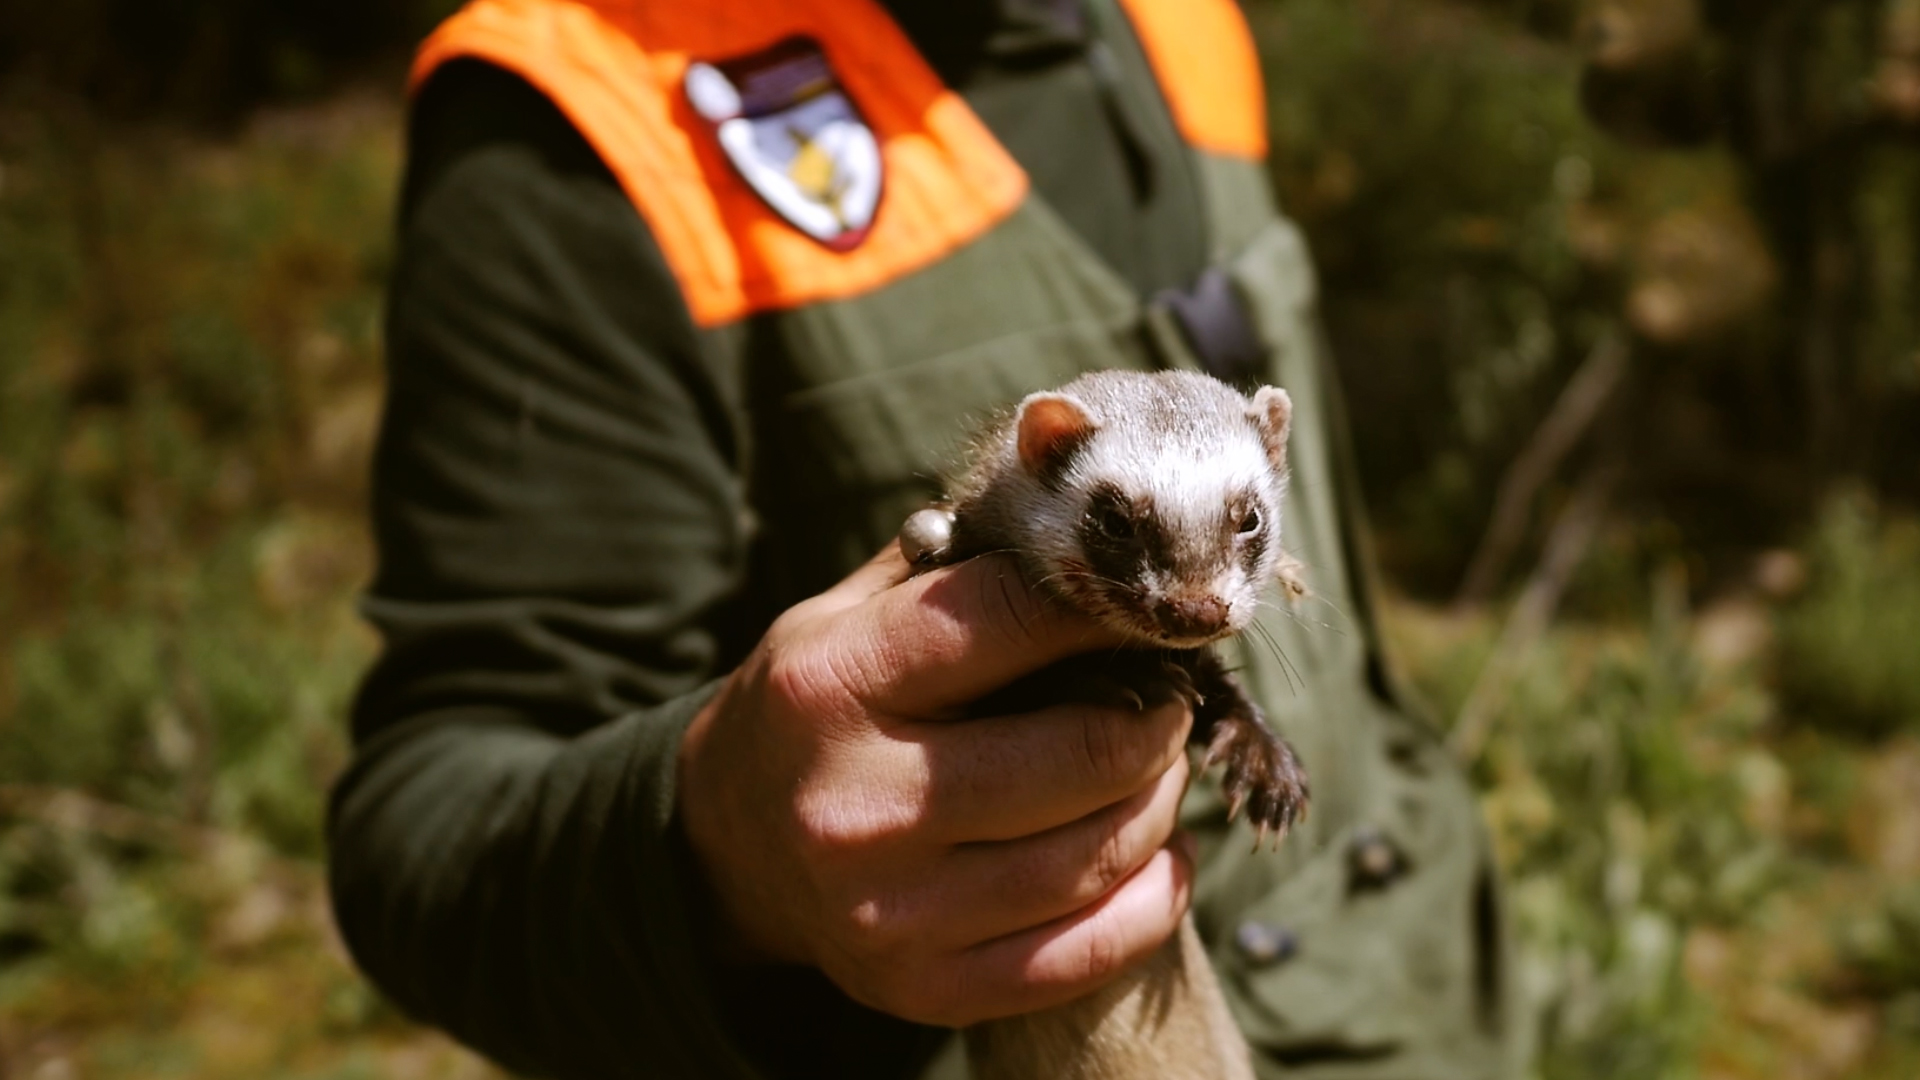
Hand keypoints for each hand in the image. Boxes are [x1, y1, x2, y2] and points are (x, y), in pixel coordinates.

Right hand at [677, 545, 1195, 1026]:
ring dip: (1159, 801)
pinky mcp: (924, 987)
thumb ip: (950, 570)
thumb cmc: (815, 709)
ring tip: (1155, 766)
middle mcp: (857, 804)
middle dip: (1156, 716)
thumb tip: (1082, 528)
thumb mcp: (844, 615)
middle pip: (1083, 752)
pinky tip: (1155, 854)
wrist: (727, 849)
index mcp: (835, 683)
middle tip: (1166, 696)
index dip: (1105, 605)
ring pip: (1097, 853)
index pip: (1012, 620)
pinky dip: (1151, 897)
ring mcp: (891, 910)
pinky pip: (1088, 952)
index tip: (1150, 602)